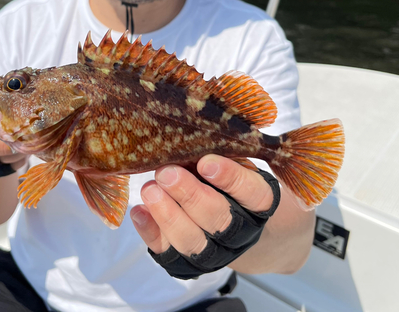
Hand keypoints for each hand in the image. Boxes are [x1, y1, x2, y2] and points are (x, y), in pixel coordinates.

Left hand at [131, 154, 278, 278]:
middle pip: (218, 219)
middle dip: (190, 195)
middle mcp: (241, 233)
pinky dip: (150, 232)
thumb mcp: (238, 166)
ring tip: (149, 190)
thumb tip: (189, 134)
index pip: (253, 193)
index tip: (206, 162)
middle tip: (166, 173)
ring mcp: (214, 252)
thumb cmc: (233, 186)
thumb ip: (222, 155)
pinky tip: (138, 211)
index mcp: (260, 205)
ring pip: (192, 242)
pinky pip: (167, 252)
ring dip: (168, 215)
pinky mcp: (187, 264)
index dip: (230, 178)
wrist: (239, 229)